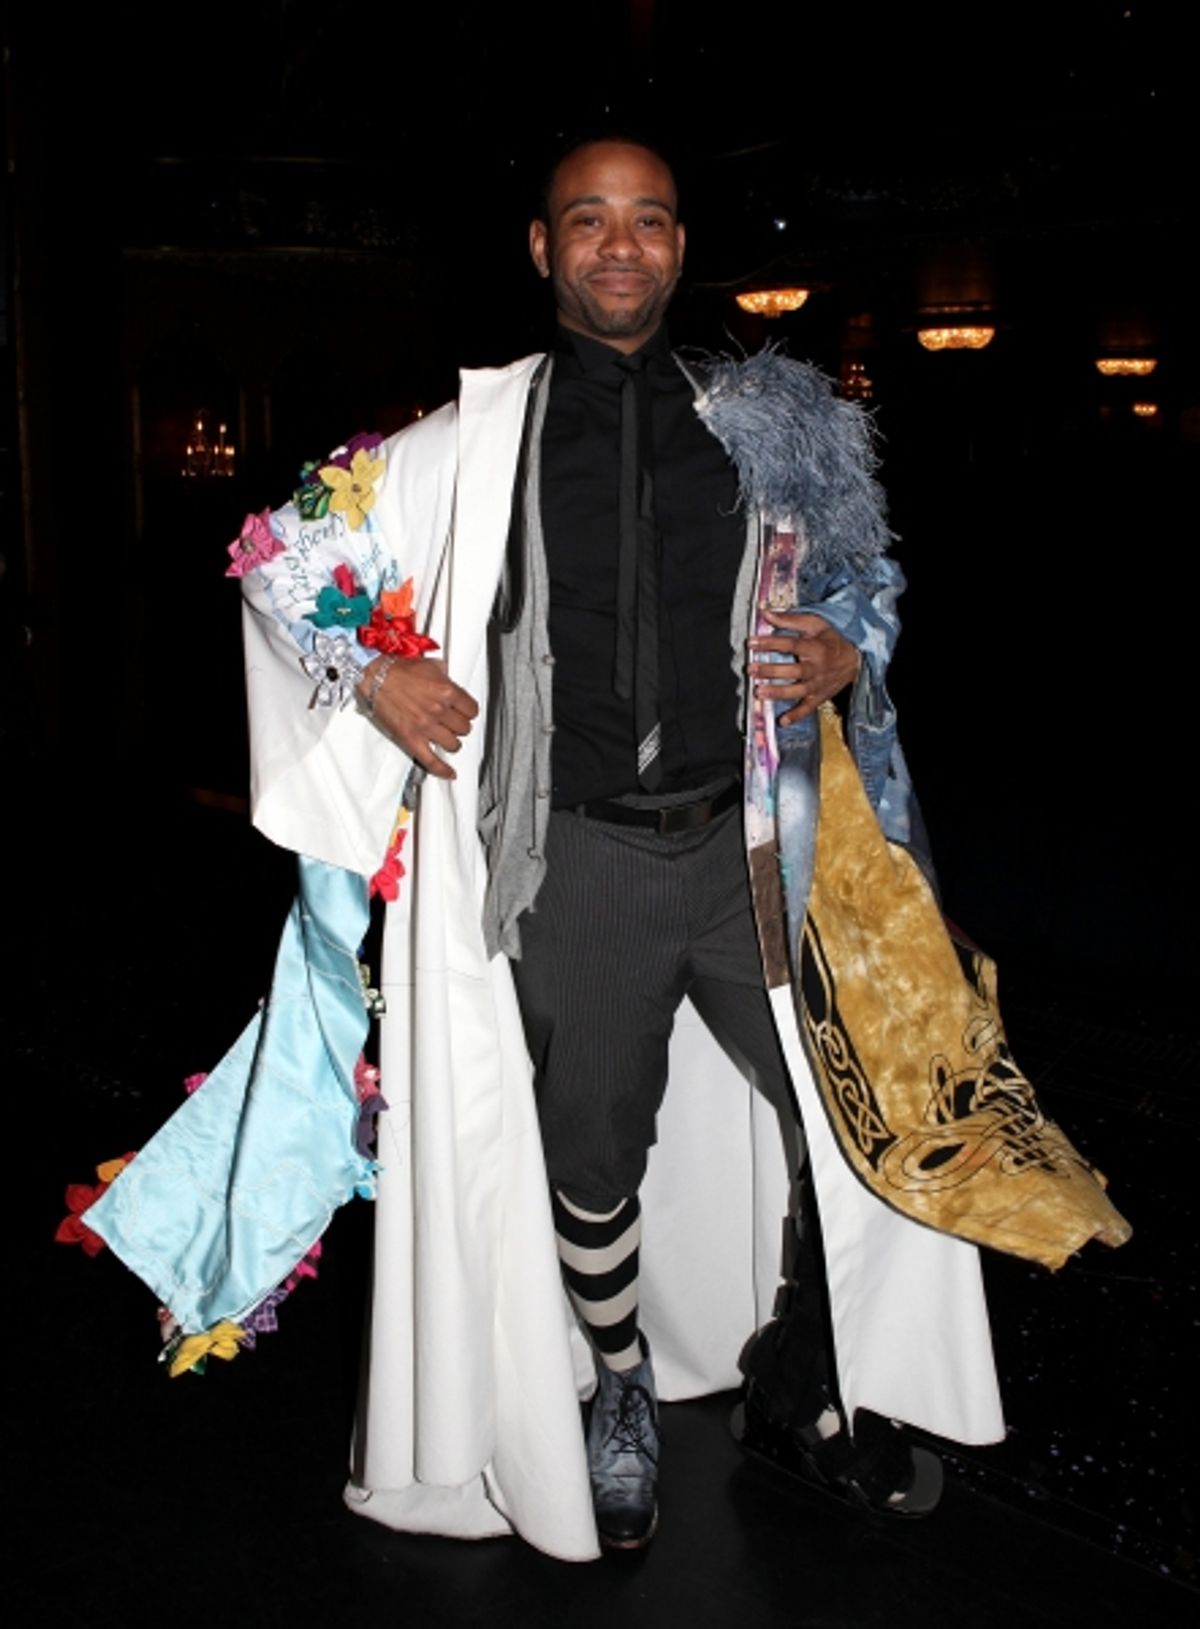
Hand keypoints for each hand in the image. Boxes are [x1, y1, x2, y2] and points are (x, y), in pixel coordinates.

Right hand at [359, 656, 478, 779]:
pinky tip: (449, 773)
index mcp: (447, 691)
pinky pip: (431, 760)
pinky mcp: (412, 739)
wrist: (374, 678)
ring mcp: (426, 726)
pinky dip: (442, 770)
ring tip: (446, 737)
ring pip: (453, 745)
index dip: (468, 711)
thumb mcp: (428, 664)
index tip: (464, 712)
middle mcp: (439, 710)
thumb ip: (444, 674)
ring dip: (451, 742)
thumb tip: (449, 678)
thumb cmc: (397, 670)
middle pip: (464, 728)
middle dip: (459, 725)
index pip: (472, 710)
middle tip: (453, 723)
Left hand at [747, 612, 859, 726]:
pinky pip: (808, 708)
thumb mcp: (815, 624)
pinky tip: (783, 721)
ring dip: (778, 692)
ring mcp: (818, 684)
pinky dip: (796, 716)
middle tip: (751, 669)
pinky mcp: (819, 697)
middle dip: (771, 670)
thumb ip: (790, 619)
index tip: (752, 643)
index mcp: (815, 648)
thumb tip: (766, 613)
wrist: (856, 658)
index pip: (790, 644)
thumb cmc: (832, 639)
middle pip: (792, 670)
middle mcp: (816, 668)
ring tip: (760, 692)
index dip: (770, 643)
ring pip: (797, 690)